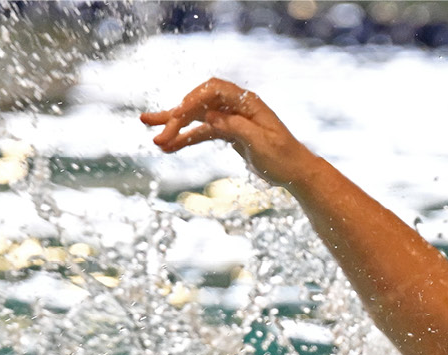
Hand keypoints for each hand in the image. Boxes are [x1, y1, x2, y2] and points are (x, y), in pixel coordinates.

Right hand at [140, 78, 317, 186]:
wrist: (296, 171)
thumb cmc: (283, 157)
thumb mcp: (262, 143)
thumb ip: (236, 127)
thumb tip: (209, 117)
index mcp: (247, 103)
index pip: (213, 90)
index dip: (193, 100)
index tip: (178, 116)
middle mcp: (236, 106)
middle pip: (200, 104)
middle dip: (177, 117)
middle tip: (157, 134)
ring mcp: (230, 119)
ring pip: (196, 118)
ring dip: (175, 127)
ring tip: (152, 136)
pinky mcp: (227, 133)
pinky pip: (202, 133)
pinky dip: (186, 140)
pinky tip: (168, 148)